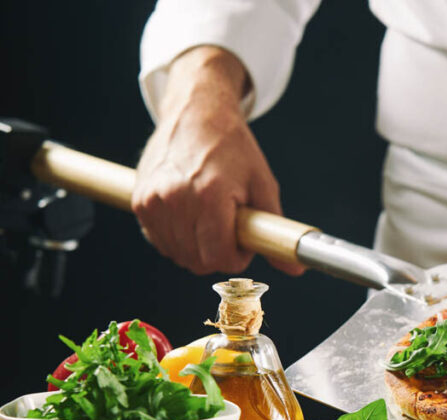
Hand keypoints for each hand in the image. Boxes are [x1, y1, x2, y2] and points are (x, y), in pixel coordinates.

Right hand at [132, 46, 302, 275]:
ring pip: (179, 255)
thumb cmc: (233, 148)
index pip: (219, 257)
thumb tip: (296, 267)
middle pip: (198, 262)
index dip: (237, 257)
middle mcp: (175, 200)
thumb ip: (275, 230)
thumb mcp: (263, 185)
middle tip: (229, 226)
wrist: (195, 114)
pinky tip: (191, 217)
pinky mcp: (140, 202)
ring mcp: (152, 201)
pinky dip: (179, 239)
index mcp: (209, 196)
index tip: (243, 241)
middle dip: (219, 253)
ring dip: (198, 248)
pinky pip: (161, 242)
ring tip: (210, 217)